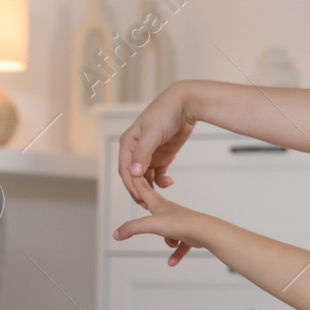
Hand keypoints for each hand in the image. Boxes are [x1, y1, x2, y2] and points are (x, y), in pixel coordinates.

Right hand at [113, 174, 221, 266]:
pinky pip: (180, 246)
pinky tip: (172, 262)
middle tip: (141, 197)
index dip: (136, 180)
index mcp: (159, 205)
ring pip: (168, 231)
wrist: (205, 232)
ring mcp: (179, 223)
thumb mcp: (151, 225)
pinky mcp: (189, 234)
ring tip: (172, 242)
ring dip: (168, 240)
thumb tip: (116, 234)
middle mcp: (169, 212)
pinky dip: (176, 253)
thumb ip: (132, 228)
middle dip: (147, 203)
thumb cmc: (180, 224)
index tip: (133, 170)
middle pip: (154, 206)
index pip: (144, 189)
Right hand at [118, 83, 195, 208]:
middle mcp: (136, 150)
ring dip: (150, 188)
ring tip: (158, 199)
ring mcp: (149, 154)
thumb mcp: (152, 133)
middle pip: (134, 176)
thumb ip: (143, 154)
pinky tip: (169, 182)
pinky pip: (158, 174)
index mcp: (128, 143)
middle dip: (139, 190)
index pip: (125, 169)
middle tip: (147, 204)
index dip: (131, 185)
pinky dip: (162, 181)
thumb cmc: (164, 114)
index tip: (139, 197)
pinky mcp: (162, 157)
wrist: (184, 105)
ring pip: (146, 177)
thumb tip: (134, 173)